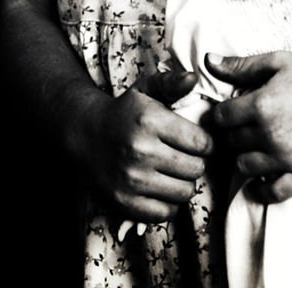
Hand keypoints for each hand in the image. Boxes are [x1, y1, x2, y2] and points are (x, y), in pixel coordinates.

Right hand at [75, 74, 211, 223]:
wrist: (85, 135)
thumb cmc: (124, 112)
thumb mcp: (146, 90)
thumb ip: (171, 83)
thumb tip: (193, 78)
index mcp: (150, 121)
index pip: (202, 142)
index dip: (206, 143)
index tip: (199, 142)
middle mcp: (141, 151)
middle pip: (196, 169)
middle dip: (196, 162)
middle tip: (186, 157)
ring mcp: (132, 180)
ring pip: (185, 192)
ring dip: (184, 183)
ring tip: (174, 172)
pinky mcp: (124, 203)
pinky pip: (166, 213)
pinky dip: (169, 203)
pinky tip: (161, 188)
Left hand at [206, 49, 291, 203]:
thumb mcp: (280, 61)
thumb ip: (241, 65)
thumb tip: (208, 61)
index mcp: (262, 104)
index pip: (220, 118)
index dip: (222, 114)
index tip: (231, 112)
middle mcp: (270, 134)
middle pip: (231, 142)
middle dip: (235, 133)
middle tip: (247, 126)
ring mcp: (287, 158)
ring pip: (245, 166)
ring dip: (247, 156)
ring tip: (259, 145)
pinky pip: (270, 193)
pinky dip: (261, 187)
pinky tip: (264, 175)